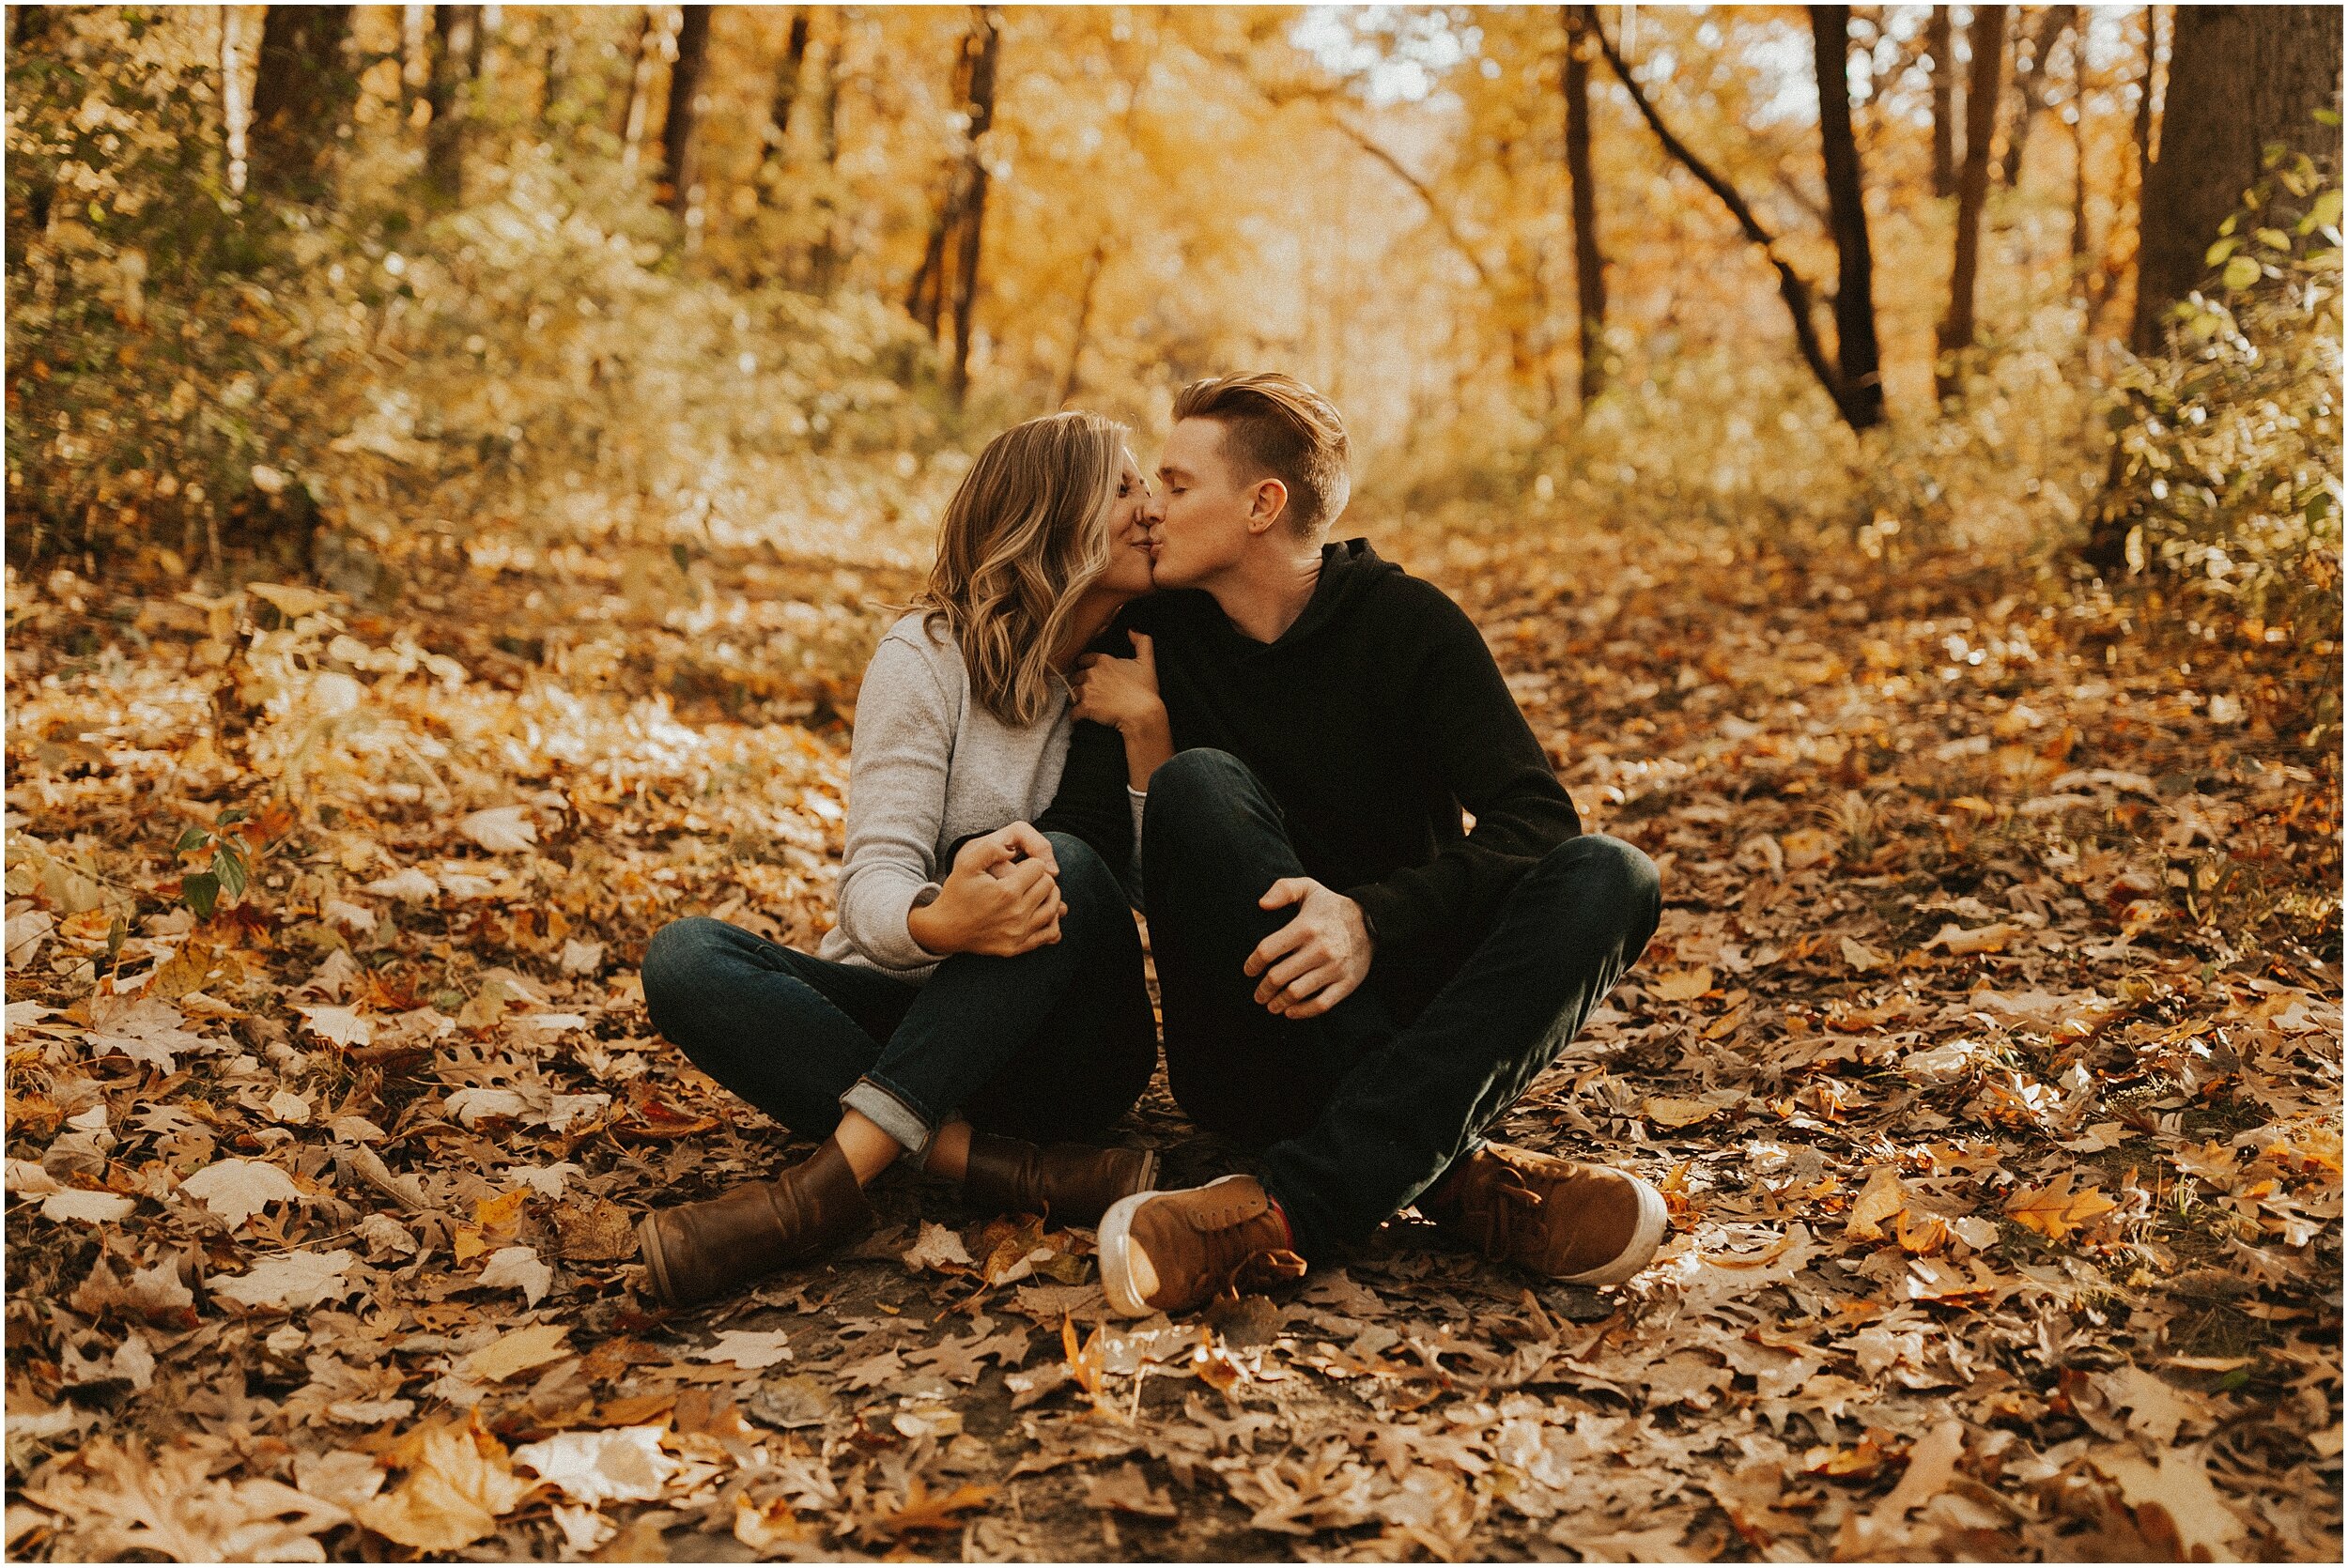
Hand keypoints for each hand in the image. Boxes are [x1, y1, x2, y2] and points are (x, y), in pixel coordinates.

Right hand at [906, 823, 1066, 957]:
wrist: (944, 929)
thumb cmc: (957, 893)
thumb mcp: (966, 864)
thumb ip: (990, 848)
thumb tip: (1013, 850)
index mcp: (1006, 891)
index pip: (1039, 867)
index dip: (1030, 863)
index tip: (1020, 867)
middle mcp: (1016, 914)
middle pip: (1049, 886)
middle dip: (1041, 878)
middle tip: (1028, 879)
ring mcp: (1018, 933)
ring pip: (1054, 908)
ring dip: (1049, 897)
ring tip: (1036, 892)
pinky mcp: (1018, 947)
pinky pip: (1050, 933)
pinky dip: (1052, 921)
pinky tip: (1041, 912)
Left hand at [1071, 631, 1163, 734]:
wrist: (1142, 713)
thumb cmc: (1145, 689)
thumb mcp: (1147, 661)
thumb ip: (1142, 642)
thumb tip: (1132, 630)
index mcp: (1103, 661)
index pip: (1084, 659)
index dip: (1085, 666)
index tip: (1088, 671)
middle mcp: (1091, 674)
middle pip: (1075, 676)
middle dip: (1079, 682)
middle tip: (1087, 689)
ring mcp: (1087, 691)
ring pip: (1072, 693)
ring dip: (1076, 698)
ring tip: (1083, 703)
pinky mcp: (1085, 708)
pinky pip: (1073, 712)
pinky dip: (1075, 716)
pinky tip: (1079, 717)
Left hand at [1245, 877, 1373, 1019]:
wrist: (1373, 921)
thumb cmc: (1331, 906)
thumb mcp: (1308, 888)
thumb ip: (1283, 890)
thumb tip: (1261, 904)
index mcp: (1306, 926)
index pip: (1268, 950)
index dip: (1253, 964)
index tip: (1248, 971)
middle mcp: (1320, 949)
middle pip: (1278, 976)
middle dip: (1263, 989)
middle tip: (1258, 994)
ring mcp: (1334, 968)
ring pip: (1296, 993)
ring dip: (1278, 1003)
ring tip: (1270, 1005)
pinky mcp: (1347, 983)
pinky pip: (1321, 1004)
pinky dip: (1302, 1012)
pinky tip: (1290, 1012)